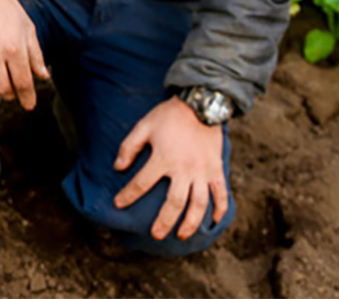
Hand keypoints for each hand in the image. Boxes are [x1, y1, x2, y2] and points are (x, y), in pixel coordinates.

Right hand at [0, 0, 49, 109]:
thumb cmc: (6, 9)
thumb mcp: (27, 29)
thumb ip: (36, 55)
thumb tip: (44, 77)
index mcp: (14, 48)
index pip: (23, 83)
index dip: (27, 97)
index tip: (29, 105)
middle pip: (3, 89)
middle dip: (10, 94)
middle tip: (12, 91)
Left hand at [112, 97, 228, 240]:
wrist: (201, 104)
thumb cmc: (169, 115)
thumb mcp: (144, 126)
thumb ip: (129, 146)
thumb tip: (118, 167)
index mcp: (163, 158)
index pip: (141, 183)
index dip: (128, 196)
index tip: (118, 204)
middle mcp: (184, 168)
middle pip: (174, 203)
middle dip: (164, 221)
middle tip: (156, 234)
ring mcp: (202, 171)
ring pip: (198, 204)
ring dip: (191, 222)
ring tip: (182, 234)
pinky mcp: (216, 169)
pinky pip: (221, 193)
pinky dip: (219, 209)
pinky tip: (214, 221)